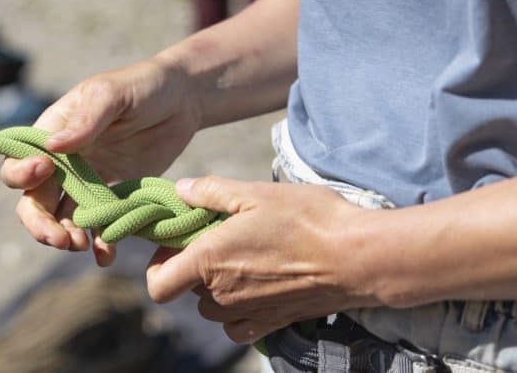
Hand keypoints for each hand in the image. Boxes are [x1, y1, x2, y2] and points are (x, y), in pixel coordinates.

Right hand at [0, 58, 203, 265]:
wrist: (184, 102)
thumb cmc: (142, 85)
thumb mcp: (112, 94)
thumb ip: (86, 119)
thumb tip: (51, 147)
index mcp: (52, 131)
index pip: (19, 160)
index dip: (22, 173)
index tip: (45, 171)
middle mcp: (63, 161)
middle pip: (34, 200)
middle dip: (40, 222)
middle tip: (61, 238)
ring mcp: (87, 182)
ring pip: (62, 218)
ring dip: (66, 236)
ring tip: (84, 246)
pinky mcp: (113, 198)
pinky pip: (98, 226)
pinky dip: (98, 244)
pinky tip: (106, 254)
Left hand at [145, 177, 376, 342]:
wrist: (358, 258)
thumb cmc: (307, 220)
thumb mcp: (254, 193)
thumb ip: (210, 191)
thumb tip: (180, 190)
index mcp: (209, 260)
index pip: (158, 285)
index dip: (157, 264)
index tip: (175, 243)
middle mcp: (222, 294)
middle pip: (185, 290)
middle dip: (192, 266)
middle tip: (217, 239)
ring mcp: (247, 313)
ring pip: (210, 309)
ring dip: (215, 288)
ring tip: (241, 258)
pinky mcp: (272, 324)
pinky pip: (237, 327)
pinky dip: (237, 311)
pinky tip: (254, 285)